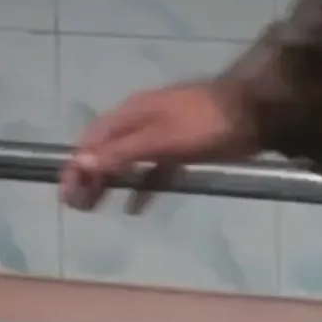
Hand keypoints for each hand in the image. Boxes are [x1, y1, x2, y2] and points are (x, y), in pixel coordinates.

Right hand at [62, 81, 260, 212]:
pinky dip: (141, 188)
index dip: (76, 167)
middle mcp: (141, 123)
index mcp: (131, 114)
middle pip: (105, 152)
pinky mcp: (182, 151)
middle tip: (78, 207)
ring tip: (95, 208)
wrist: (255, 113)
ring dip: (110, 184)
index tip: (66, 195)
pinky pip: (153, 171)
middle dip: (89, 177)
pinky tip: (135, 208)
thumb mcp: (160, 139)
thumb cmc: (205, 123)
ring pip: (127, 163)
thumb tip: (80, 163)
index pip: (91, 142)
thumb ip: (121, 152)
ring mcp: (162, 137)